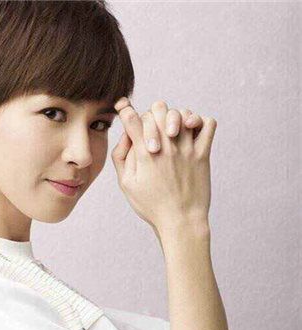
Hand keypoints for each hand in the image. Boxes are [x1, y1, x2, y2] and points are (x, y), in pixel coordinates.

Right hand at [111, 97, 216, 234]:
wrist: (181, 221)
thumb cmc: (151, 205)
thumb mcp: (127, 185)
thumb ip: (121, 158)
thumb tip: (125, 136)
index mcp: (144, 154)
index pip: (132, 119)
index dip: (125, 110)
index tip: (124, 108)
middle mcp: (166, 147)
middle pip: (158, 108)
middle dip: (151, 113)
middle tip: (152, 126)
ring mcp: (187, 149)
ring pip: (183, 112)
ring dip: (174, 117)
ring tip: (172, 130)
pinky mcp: (203, 154)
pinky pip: (208, 124)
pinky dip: (200, 122)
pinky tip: (191, 131)